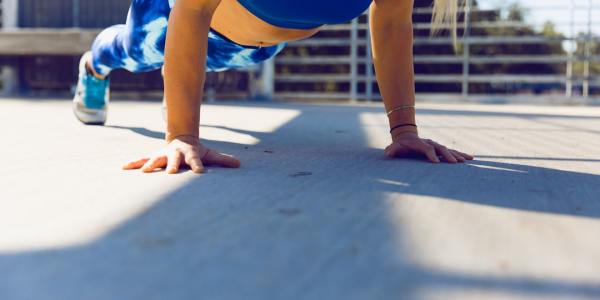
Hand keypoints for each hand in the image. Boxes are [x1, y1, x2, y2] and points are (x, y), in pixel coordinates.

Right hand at [122, 135, 240, 173]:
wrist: (181, 138)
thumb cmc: (197, 151)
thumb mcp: (210, 154)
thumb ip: (223, 160)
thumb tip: (239, 164)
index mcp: (190, 154)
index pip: (196, 161)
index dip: (198, 166)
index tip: (199, 173)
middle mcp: (175, 154)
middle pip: (174, 160)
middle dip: (172, 166)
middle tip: (170, 173)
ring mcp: (163, 155)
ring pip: (155, 159)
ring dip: (149, 165)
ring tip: (144, 172)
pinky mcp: (153, 157)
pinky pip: (142, 160)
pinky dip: (133, 163)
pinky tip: (123, 168)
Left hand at [385, 132, 473, 162]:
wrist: (406, 137)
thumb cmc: (400, 145)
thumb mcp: (394, 148)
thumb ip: (391, 150)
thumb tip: (388, 153)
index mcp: (420, 144)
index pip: (427, 149)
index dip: (431, 155)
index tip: (436, 163)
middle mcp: (430, 143)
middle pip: (441, 149)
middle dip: (448, 155)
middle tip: (455, 163)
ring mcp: (436, 146)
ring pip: (448, 149)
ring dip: (458, 155)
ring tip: (467, 160)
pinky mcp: (440, 149)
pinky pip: (452, 151)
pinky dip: (461, 154)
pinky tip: (470, 158)